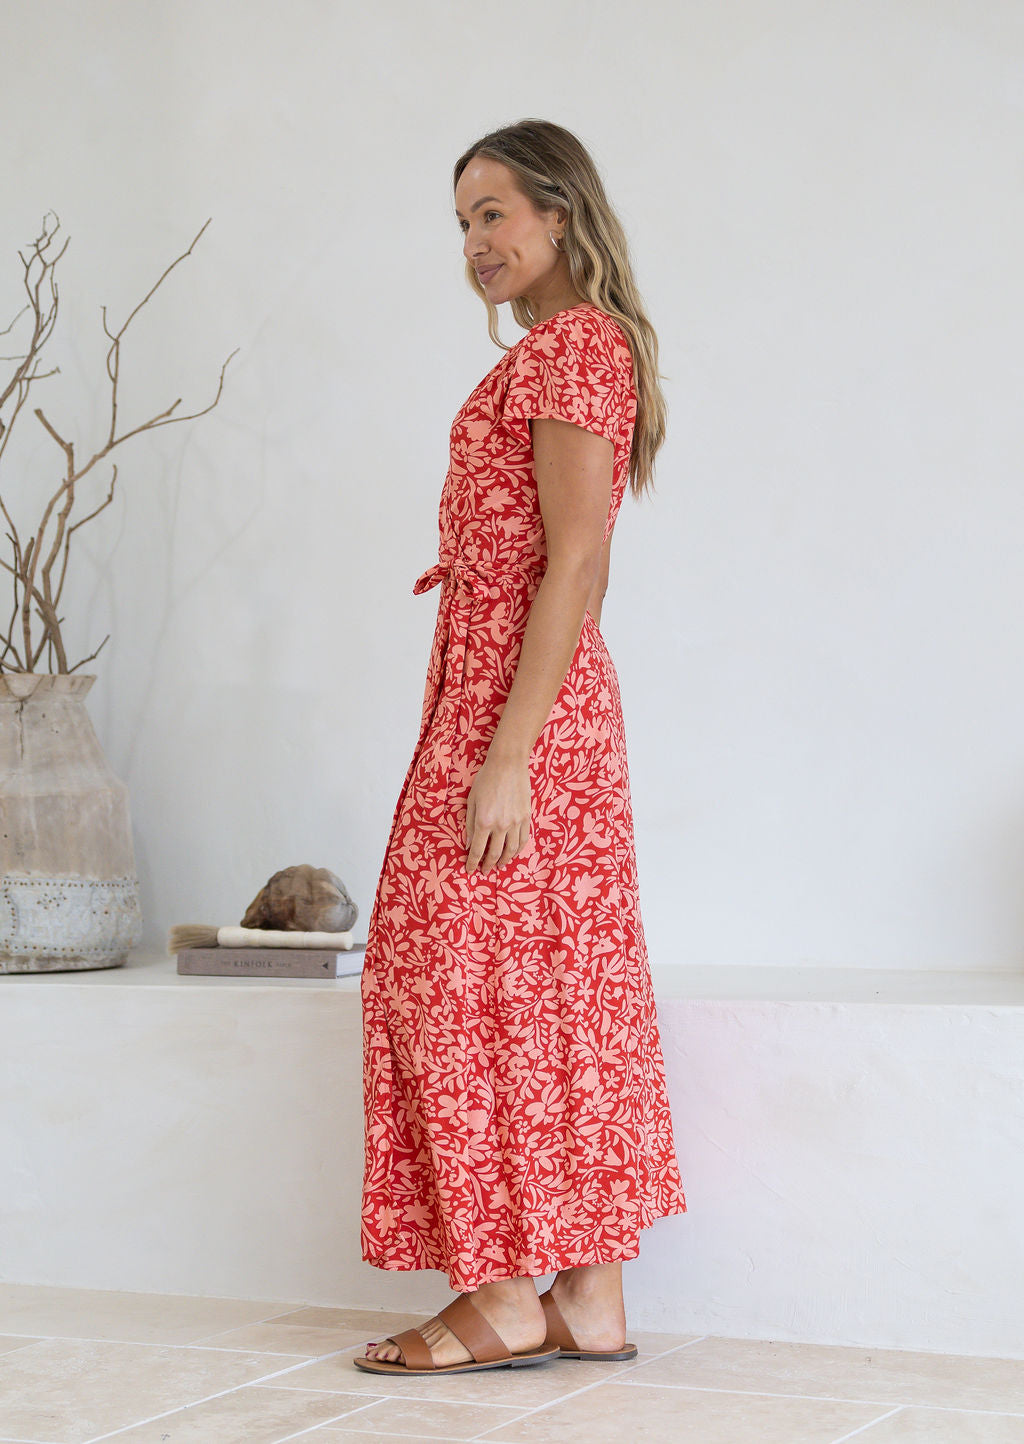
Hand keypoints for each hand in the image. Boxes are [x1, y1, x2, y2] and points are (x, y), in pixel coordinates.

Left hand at [464, 749, 530, 873]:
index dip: (473, 863)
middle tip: (485, 871)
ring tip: (499, 865)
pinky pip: (523, 840)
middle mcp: (501, 825)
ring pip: (511, 850)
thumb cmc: (486, 779)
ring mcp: (516, 822)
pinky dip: (518, 850)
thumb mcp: (472, 801)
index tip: (470, 870)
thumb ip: (470, 824)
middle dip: (488, 865)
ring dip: (504, 861)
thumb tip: (469, 844)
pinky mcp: (526, 817)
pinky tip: (513, 853)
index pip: (478, 850)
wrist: (508, 764)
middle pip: (494, 853)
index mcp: (484, 821)